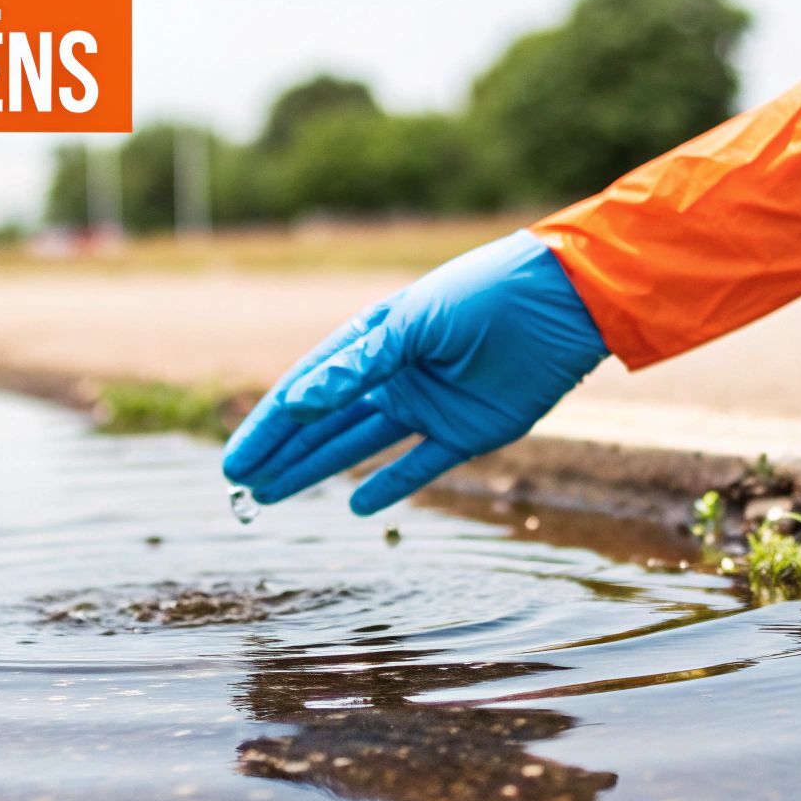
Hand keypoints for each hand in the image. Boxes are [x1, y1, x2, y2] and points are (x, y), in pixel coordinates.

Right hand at [222, 230, 609, 514]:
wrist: (562, 304)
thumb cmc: (485, 296)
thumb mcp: (415, 324)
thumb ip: (360, 366)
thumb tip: (298, 404)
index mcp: (376, 336)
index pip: (308, 386)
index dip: (270, 423)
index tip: (237, 459)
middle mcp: (396, 373)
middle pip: (325, 422)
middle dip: (282, 452)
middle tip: (239, 485)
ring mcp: (429, 404)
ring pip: (359, 445)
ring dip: (316, 469)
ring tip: (270, 497)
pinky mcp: (467, 433)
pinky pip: (418, 465)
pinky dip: (388, 485)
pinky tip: (353, 505)